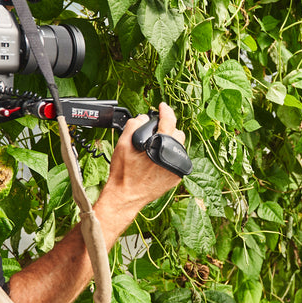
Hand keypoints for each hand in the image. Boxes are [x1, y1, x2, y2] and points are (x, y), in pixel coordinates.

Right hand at [96, 103, 185, 218]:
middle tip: (156, 131)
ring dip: (170, 142)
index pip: (169, 121)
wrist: (125, 196)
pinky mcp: (177, 176)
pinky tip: (158, 158)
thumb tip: (143, 118)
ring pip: (179, 146)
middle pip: (178, 133)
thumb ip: (134, 125)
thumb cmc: (123, 172)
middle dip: (168, 129)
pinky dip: (170, 155)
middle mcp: (172, 156)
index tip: (162, 106)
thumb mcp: (122, 144)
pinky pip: (177, 159)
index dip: (165, 110)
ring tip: (156, 145)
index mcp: (160, 146)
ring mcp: (176, 168)